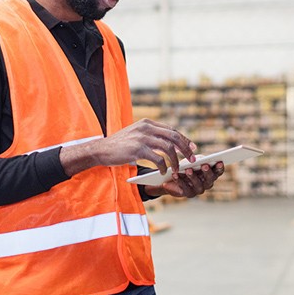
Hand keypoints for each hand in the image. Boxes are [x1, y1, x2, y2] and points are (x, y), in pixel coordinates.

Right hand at [60, 119, 196, 176]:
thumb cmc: (119, 145)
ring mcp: (142, 137)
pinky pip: (158, 159)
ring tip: (176, 169)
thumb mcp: (136, 135)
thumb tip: (171, 144)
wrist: (101, 150)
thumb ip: (151, 136)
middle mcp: (146, 127)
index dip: (184, 139)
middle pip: (174, 136)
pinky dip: (163, 166)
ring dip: (175, 160)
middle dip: (185, 149)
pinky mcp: (137, 149)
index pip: (172, 130)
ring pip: (168, 148)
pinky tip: (162, 172)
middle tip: (192, 160)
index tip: (192, 148)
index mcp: (147, 123)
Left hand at [145, 161, 224, 198]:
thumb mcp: (192, 160)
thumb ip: (198, 159)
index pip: (218, 172)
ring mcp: (198, 190)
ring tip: (188, 169)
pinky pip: (185, 187)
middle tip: (204, 165)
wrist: (172, 179)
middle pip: (210, 179)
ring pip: (198, 184)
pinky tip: (175, 174)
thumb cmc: (186, 166)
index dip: (219, 168)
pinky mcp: (188, 193)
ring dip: (193, 176)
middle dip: (207, 172)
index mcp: (211, 174)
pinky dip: (179, 180)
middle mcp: (207, 183)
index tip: (219, 162)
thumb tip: (200, 159)